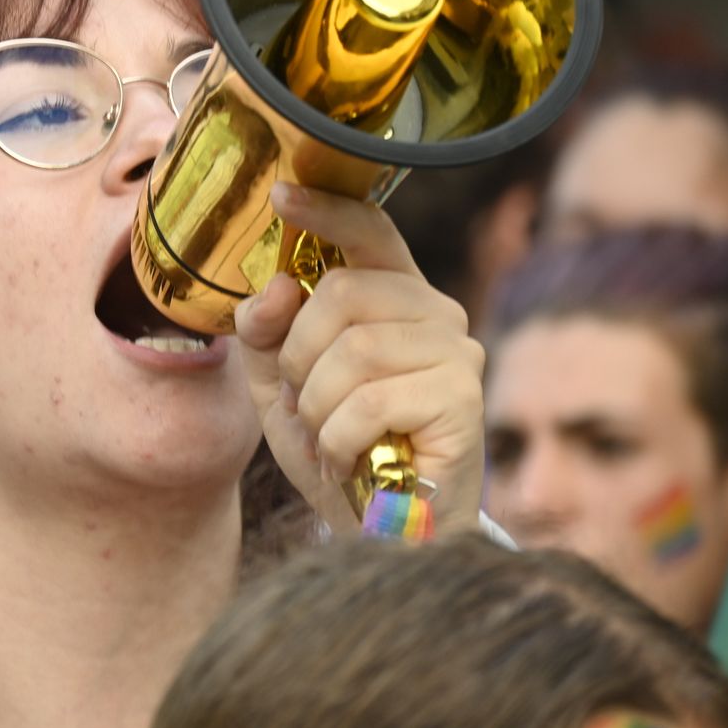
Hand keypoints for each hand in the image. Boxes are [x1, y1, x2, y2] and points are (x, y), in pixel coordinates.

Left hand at [234, 183, 485, 532]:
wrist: (384, 532)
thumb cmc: (338, 448)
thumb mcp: (278, 385)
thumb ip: (264, 332)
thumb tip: (275, 287)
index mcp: (392, 297)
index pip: (369, 230)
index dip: (327, 210)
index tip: (283, 196)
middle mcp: (434, 312)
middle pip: (342, 291)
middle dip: (297, 356)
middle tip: (301, 403)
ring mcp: (455, 352)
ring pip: (352, 350)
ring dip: (316, 405)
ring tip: (327, 438)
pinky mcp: (462, 398)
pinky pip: (370, 401)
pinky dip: (338, 438)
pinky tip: (349, 460)